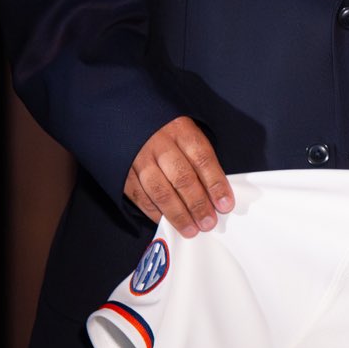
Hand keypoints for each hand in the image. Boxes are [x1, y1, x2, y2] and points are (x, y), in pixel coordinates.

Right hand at [123, 116, 233, 237]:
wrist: (128, 118)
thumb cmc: (166, 131)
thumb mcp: (187, 133)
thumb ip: (200, 160)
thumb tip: (217, 194)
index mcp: (181, 130)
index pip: (202, 159)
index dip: (215, 184)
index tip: (225, 204)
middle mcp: (160, 143)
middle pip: (182, 177)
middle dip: (197, 204)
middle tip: (208, 222)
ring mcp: (139, 157)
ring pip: (160, 190)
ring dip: (177, 214)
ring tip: (191, 229)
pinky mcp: (123, 171)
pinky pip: (140, 196)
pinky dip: (154, 212)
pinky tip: (166, 222)